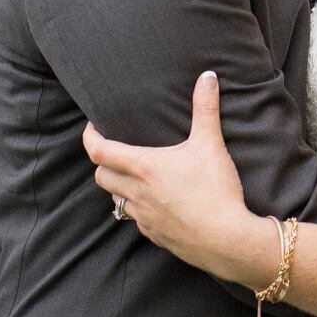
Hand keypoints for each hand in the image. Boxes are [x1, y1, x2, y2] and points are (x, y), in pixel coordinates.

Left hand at [82, 72, 276, 287]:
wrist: (226, 240)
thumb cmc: (215, 190)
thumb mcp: (210, 144)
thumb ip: (205, 108)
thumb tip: (207, 76)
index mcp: (144, 167)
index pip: (99, 151)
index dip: (89, 137)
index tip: (92, 127)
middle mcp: (136, 193)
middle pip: (101, 177)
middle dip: (103, 163)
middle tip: (115, 151)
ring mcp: (144, 217)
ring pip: (116, 201)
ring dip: (119, 187)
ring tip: (134, 176)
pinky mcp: (155, 235)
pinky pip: (136, 220)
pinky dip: (138, 208)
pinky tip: (156, 203)